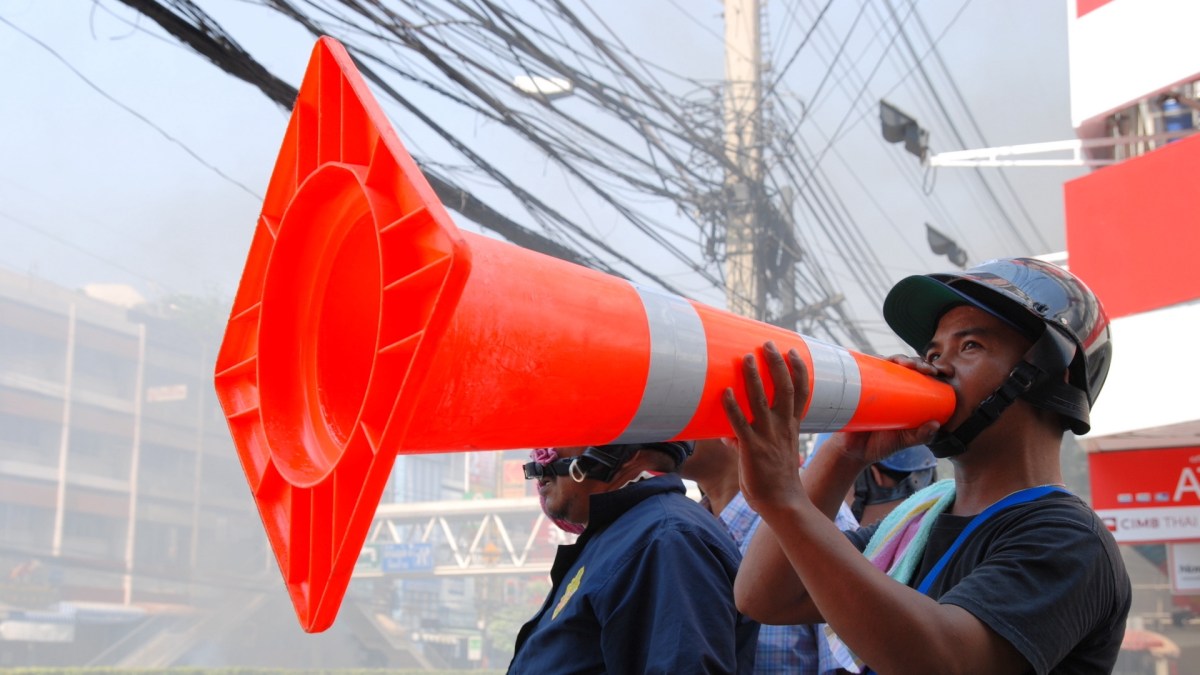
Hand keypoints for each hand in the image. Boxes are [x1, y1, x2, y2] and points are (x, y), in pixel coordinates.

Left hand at [722, 341, 809, 516]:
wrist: (783, 505)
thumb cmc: (775, 482)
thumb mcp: (770, 457)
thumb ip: (749, 442)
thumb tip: (727, 436)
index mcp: (791, 428)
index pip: (800, 394)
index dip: (798, 371)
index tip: (794, 352)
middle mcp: (782, 428)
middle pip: (783, 389)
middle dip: (777, 364)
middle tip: (769, 344)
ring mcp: (767, 437)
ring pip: (762, 400)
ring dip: (754, 377)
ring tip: (748, 357)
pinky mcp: (752, 449)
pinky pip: (740, 424)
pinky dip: (732, 407)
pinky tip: (725, 392)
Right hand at [826, 353, 941, 465]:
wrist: (853, 452)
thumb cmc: (880, 445)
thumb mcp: (904, 441)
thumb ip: (921, 436)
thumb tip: (935, 424)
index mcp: (906, 398)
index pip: (921, 377)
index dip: (930, 369)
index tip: (937, 371)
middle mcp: (891, 388)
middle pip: (906, 367)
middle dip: (917, 362)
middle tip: (922, 369)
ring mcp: (874, 386)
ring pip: (887, 364)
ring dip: (898, 358)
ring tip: (904, 363)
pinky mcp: (858, 387)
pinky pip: (865, 369)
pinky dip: (873, 361)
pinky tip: (881, 360)